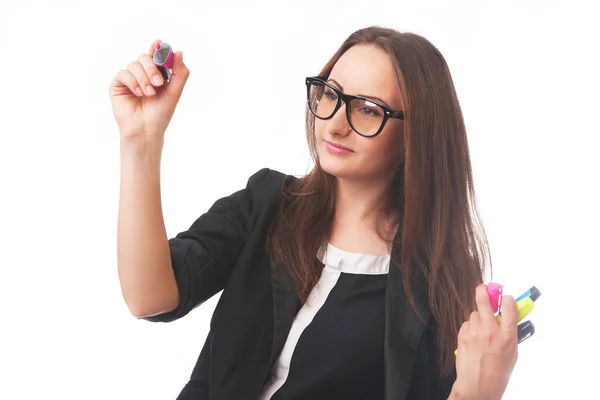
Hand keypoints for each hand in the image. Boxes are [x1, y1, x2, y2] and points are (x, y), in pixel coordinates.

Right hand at [109, 40, 189, 141]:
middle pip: (144, 57)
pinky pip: (124, 74)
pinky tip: (139, 95)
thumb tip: (179, 52)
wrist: (146, 129)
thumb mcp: (174, 92)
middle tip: (159, 83)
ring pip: (134, 65)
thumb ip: (180, 73)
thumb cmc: (160, 114)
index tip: (159, 43)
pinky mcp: (118, 85)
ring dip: (144, 79)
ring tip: (149, 94)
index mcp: (156, 74)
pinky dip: (133, 83)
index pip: (155, 55)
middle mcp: (142, 74)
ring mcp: (129, 79)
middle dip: (152, 68)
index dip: (157, 48)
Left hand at [452, 284, 518, 399]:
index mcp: (507, 336)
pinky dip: (470, 327)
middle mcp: (490, 331)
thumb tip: (508, 318)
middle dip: (483, 291)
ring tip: (482, 331)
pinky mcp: (462, 336)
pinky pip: (467, 324)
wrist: (477, 387)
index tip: (506, 298)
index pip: (509, 307)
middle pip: (483, 300)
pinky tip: (474, 339)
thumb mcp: (513, 354)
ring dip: (478, 317)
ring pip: (474, 313)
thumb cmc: (498, 374)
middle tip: (484, 288)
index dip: (507, 299)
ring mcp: (474, 333)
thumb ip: (510, 333)